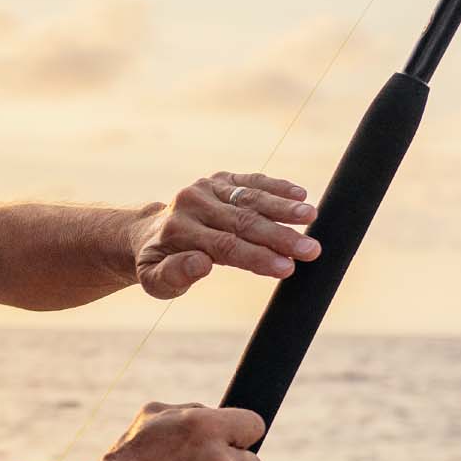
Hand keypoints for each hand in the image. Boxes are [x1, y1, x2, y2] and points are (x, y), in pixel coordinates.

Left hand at [132, 171, 318, 297]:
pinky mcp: (221, 180)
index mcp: (178, 231)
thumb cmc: (159, 263)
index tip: (288, 268)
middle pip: (243, 222)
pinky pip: (252, 181)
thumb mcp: (155, 280)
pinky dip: (276, 187)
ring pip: (250, 198)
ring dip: (283, 208)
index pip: (225, 246)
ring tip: (311, 216)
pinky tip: (300, 195)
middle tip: (312, 249)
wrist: (149, 231)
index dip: (258, 257)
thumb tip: (201, 263)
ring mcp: (207, 188)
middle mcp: (192, 204)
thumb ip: (173, 275)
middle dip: (280, 236)